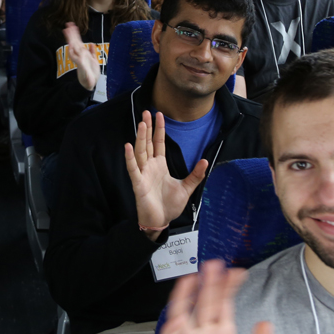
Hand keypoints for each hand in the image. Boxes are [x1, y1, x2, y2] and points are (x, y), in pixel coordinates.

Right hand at [62, 22, 98, 90]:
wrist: (91, 84)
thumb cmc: (92, 73)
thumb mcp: (94, 60)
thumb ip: (92, 52)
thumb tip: (91, 43)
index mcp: (84, 53)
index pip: (78, 41)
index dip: (75, 33)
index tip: (73, 25)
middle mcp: (80, 55)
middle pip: (75, 42)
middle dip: (71, 33)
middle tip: (68, 24)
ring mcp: (79, 59)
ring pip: (73, 47)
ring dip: (70, 39)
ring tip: (67, 31)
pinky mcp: (80, 65)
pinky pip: (75, 57)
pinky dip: (72, 52)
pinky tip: (70, 46)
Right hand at [124, 111, 208, 235]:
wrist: (161, 221)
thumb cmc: (169, 205)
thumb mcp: (186, 188)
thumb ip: (195, 175)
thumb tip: (205, 161)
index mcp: (160, 165)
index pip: (158, 143)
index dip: (159, 129)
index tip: (159, 115)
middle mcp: (150, 166)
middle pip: (148, 143)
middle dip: (147, 128)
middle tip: (146, 112)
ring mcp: (143, 173)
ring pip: (140, 152)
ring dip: (140, 138)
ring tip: (141, 124)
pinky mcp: (138, 183)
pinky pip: (133, 169)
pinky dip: (130, 158)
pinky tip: (128, 146)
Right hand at [162, 260, 273, 333]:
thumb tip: (266, 323)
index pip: (225, 306)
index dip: (230, 287)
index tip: (238, 272)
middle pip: (207, 303)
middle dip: (211, 281)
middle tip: (217, 262)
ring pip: (189, 308)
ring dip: (193, 288)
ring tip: (202, 270)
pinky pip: (174, 321)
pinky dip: (179, 303)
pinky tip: (187, 287)